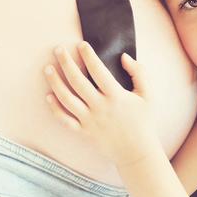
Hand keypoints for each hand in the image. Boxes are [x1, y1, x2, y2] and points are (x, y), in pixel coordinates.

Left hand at [43, 41, 159, 166]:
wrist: (137, 152)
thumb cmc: (144, 121)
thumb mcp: (148, 95)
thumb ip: (139, 73)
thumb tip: (124, 57)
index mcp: (116, 96)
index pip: (98, 71)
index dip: (89, 56)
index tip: (81, 45)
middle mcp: (100, 107)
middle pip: (77, 81)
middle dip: (66, 63)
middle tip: (58, 49)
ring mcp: (90, 120)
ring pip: (67, 99)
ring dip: (55, 82)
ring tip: (47, 68)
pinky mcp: (84, 132)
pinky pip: (65, 120)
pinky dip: (55, 108)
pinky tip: (48, 95)